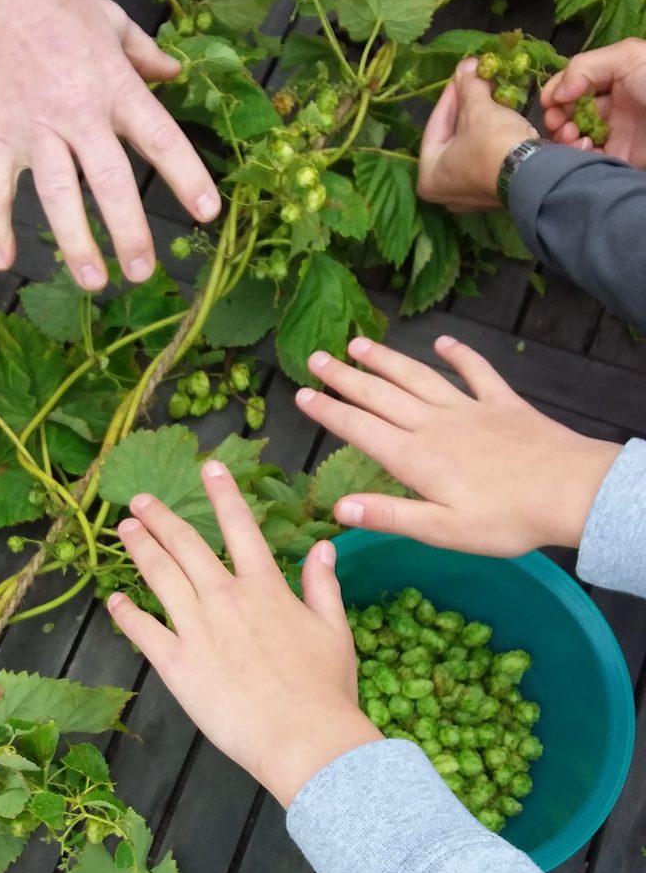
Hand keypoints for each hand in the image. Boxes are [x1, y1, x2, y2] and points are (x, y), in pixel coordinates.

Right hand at [0, 0, 220, 289]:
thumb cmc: (47, 4)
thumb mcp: (108, 20)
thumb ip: (144, 53)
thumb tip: (176, 73)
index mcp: (115, 88)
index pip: (160, 138)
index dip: (186, 176)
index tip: (207, 212)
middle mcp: (79, 114)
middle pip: (110, 181)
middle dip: (129, 230)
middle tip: (144, 272)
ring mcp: (35, 130)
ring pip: (59, 194)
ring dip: (76, 241)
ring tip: (93, 282)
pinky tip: (1, 261)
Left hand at [106, 462, 379, 806]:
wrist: (303, 737)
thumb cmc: (325, 689)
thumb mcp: (334, 630)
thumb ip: (323, 585)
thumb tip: (325, 546)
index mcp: (266, 587)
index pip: (240, 528)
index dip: (222, 494)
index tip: (208, 468)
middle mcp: (226, 598)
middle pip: (186, 546)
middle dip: (161, 518)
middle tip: (139, 499)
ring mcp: (197, 629)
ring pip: (160, 576)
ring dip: (140, 549)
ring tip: (125, 529)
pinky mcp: (177, 664)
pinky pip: (144, 631)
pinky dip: (126, 614)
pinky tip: (113, 602)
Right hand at [297, 336, 621, 555]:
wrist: (569, 491)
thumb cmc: (505, 520)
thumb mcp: (441, 530)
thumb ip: (390, 515)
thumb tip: (339, 508)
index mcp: (415, 458)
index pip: (360, 429)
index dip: (329, 412)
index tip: (302, 395)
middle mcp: (434, 425)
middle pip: (381, 395)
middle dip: (345, 377)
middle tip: (316, 358)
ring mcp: (468, 409)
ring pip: (418, 377)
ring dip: (387, 360)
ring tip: (359, 343)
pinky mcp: (502, 404)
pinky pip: (476, 372)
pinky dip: (459, 354)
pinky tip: (443, 342)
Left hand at [418, 59, 537, 210]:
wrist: (533, 175)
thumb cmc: (493, 144)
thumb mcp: (477, 109)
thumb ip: (468, 85)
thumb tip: (466, 64)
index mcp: (428, 177)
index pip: (434, 126)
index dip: (450, 95)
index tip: (461, 75)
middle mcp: (443, 192)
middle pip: (451, 138)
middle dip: (465, 107)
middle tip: (474, 82)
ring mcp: (467, 197)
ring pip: (468, 149)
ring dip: (479, 120)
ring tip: (488, 94)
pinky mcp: (489, 194)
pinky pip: (483, 160)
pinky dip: (489, 139)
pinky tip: (499, 117)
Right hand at [541, 39, 645, 165]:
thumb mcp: (628, 56)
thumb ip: (585, 66)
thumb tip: (555, 94)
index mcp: (615, 77)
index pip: (574, 84)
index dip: (557, 92)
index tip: (549, 103)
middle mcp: (613, 105)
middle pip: (570, 113)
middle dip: (557, 118)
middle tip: (559, 125)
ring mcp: (615, 134)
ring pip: (574, 138)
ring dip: (565, 138)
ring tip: (573, 138)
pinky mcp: (618, 159)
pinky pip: (587, 160)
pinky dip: (577, 156)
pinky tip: (584, 150)